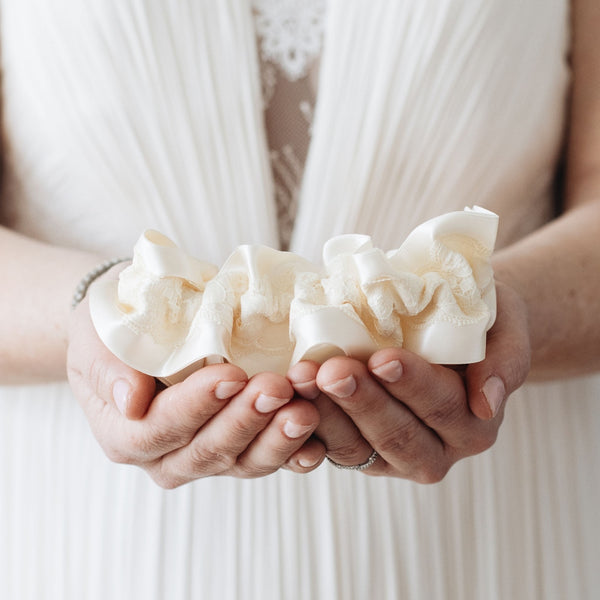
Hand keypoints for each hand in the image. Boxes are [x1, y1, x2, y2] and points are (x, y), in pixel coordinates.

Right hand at [67, 300, 323, 487]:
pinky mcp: (242, 445)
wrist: (142, 329)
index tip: (229, 374)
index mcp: (127, 434)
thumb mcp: (96, 339)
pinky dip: (295, 452)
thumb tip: (131, 400)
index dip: (196, 406)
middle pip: (208, 451)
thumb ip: (108, 369)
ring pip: (244, 461)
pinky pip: (270, 458)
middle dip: (246, 420)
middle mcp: (167, 457)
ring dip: (278, 438)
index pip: (161, 429)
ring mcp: (208, 455)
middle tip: (277, 389)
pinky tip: (318, 441)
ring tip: (305, 410)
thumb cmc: (115, 330)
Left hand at [287, 282, 530, 481]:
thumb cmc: (479, 319)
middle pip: (396, 436)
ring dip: (326, 414)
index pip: (441, 407)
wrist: (451, 324)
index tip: (382, 357)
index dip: (411, 385)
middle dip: (361, 402)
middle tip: (331, 370)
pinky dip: (306, 425)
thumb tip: (487, 403)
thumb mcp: (506, 327)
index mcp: (473, 424)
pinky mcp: (358, 447)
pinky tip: (288, 396)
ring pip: (356, 447)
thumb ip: (505, 362)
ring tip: (302, 377)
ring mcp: (392, 455)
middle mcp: (436, 449)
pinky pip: (328, 446)